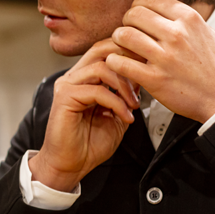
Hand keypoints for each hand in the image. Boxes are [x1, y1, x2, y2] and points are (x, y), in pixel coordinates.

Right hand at [30, 39, 138, 193]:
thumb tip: (142, 78)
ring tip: (134, 104)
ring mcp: (68, 84)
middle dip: (127, 58)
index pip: (105, 49)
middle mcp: (74, 76)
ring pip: (101, 67)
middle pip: (101, 48)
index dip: (128, 51)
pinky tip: (126, 117)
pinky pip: (97, 90)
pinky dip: (117, 103)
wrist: (70, 165)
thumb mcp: (117, 115)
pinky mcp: (65, 97)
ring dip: (124, 84)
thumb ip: (126, 95)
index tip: (148, 66)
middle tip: (145, 74)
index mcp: (85, 76)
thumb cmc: (89, 143)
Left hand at [108, 0, 214, 122]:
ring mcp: (164, 57)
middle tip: (127, 30)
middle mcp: (176, 35)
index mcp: (189, 20)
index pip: (151, 0)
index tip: (136, 13)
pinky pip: (122, 62)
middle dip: (126, 21)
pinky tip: (117, 62)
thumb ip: (184, 21)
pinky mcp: (154, 79)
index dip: (138, 5)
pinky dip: (114, 61)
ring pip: (124, 35)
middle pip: (134, 14)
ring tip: (121, 45)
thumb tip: (163, 10)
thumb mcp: (207, 33)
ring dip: (117, 39)